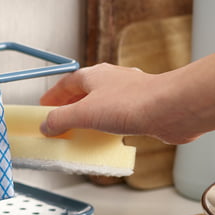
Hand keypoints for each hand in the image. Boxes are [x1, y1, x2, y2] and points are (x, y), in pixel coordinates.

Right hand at [39, 63, 200, 144]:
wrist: (170, 109)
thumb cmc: (132, 103)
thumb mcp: (84, 113)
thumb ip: (61, 120)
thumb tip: (47, 125)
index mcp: (94, 75)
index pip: (67, 83)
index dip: (53, 96)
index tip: (44, 106)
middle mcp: (111, 81)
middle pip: (84, 93)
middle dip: (71, 107)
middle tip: (60, 122)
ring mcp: (128, 93)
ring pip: (102, 104)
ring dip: (90, 118)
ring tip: (81, 133)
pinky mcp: (142, 108)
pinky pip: (118, 117)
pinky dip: (108, 126)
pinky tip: (107, 139)